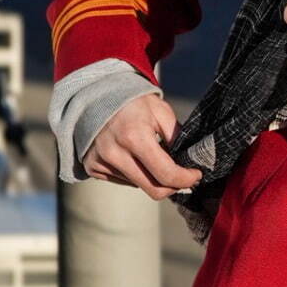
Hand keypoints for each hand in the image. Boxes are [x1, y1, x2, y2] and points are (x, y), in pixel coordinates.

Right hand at [82, 94, 202, 200]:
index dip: (185, 180)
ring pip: (138, 186)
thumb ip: (176, 136)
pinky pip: (123, 181)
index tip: (195, 175)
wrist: (97, 96)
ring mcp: (101, 162)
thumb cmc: (133, 102)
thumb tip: (189, 162)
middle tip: (181, 176)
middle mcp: (115, 153)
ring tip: (151, 155)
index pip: (166, 174)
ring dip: (151, 177)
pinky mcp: (92, 167)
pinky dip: (134, 173)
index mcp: (134, 136)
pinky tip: (132, 156)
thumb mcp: (161, 111)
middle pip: (153, 190)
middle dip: (172, 186)